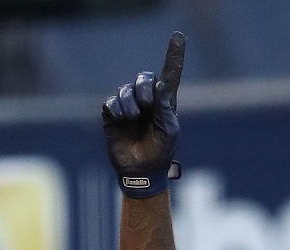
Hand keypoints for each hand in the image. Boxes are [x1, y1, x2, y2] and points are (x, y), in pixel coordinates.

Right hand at [101, 32, 185, 198]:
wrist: (142, 172)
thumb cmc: (161, 153)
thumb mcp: (169, 129)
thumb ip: (165, 106)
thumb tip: (159, 83)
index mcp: (164, 103)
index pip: (169, 75)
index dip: (173, 55)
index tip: (178, 36)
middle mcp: (146, 102)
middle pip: (143, 77)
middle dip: (143, 85)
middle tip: (147, 103)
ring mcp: (128, 108)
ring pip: (124, 90)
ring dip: (129, 102)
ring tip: (133, 117)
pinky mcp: (112, 117)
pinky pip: (110, 103)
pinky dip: (116, 109)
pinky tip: (121, 119)